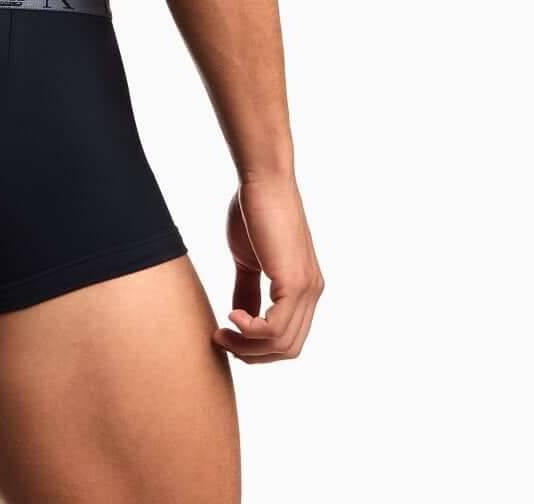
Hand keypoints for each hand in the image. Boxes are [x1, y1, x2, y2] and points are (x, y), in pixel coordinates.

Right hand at [213, 172, 323, 362]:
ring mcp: (307, 289)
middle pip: (287, 349)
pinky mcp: (295, 282)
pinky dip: (250, 332)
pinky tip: (231, 315)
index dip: (257, 347)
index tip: (226, 334)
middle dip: (251, 353)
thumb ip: (248, 290)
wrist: (262, 180)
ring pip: (282, 343)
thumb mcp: (248, 260)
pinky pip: (275, 328)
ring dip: (247, 346)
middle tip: (221, 339)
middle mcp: (312, 292)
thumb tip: (240, 318)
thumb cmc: (253, 210)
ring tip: (222, 330)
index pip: (287, 338)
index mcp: (304, 288)